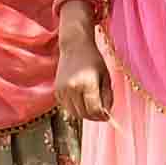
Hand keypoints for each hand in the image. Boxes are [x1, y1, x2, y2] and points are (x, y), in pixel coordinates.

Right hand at [55, 7, 111, 126]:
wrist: (75, 47)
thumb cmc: (94, 60)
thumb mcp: (106, 77)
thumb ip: (108, 97)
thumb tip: (106, 115)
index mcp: (87, 83)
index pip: (94, 110)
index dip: (102, 116)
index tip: (108, 117)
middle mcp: (72, 88)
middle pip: (84, 114)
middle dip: (94, 117)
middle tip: (101, 114)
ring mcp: (62, 90)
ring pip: (74, 113)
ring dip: (85, 114)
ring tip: (92, 106)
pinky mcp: (57, 91)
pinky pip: (67, 107)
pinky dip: (75, 108)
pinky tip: (82, 99)